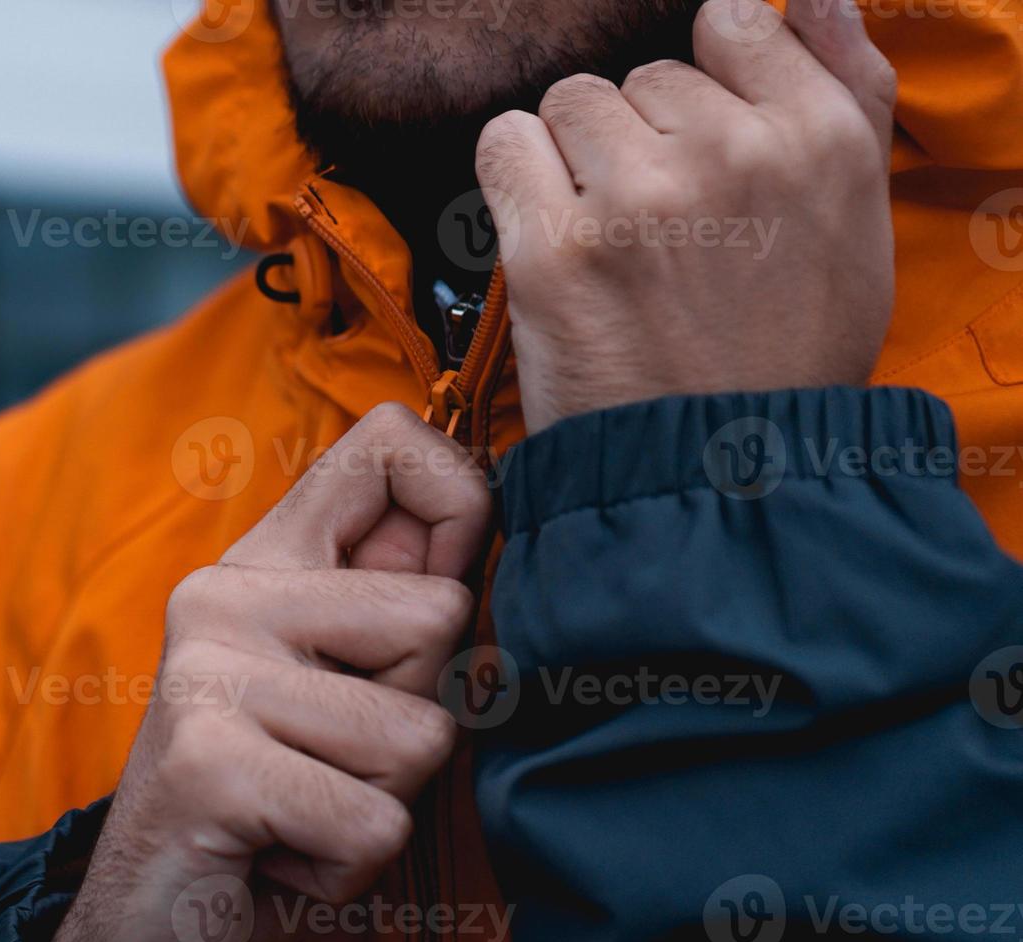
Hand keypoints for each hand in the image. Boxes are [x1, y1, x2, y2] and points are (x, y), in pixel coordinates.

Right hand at [46, 405, 490, 941]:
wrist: (146, 919)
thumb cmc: (266, 804)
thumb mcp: (329, 690)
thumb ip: (388, 611)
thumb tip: (478, 534)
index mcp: (263, 564)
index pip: (384, 441)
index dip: (458, 500)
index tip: (438, 593)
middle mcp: (227, 595)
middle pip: (442, 616)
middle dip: (417, 720)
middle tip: (328, 763)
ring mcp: (211, 671)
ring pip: (421, 736)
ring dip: (380, 805)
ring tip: (302, 810)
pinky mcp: (210, 759)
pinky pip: (375, 823)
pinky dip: (345, 869)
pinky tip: (278, 856)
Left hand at [475, 0, 897, 432]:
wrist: (716, 473)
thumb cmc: (786, 351)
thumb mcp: (859, 223)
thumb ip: (847, 91)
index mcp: (818, 138)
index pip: (734, 18)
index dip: (705, 73)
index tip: (694, 137)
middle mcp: (731, 154)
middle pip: (643, 76)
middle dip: (642, 139)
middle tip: (662, 229)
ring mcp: (637, 201)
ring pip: (571, 103)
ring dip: (574, 158)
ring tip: (608, 235)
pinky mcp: (556, 249)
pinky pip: (506, 143)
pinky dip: (515, 177)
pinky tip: (549, 230)